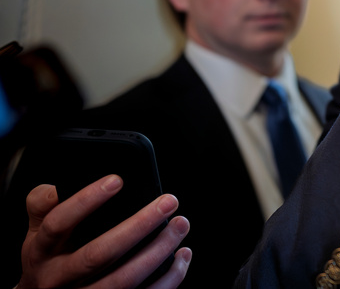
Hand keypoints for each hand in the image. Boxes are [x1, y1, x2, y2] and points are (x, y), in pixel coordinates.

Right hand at [18, 175, 190, 288]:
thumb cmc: (47, 258)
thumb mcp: (36, 231)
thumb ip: (43, 204)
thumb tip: (59, 185)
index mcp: (41, 252)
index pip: (58, 224)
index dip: (85, 201)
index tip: (116, 180)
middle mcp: (58, 278)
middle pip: (98, 254)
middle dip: (138, 226)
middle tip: (168, 202)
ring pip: (123, 280)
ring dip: (158, 251)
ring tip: (180, 225)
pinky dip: (168, 278)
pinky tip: (181, 256)